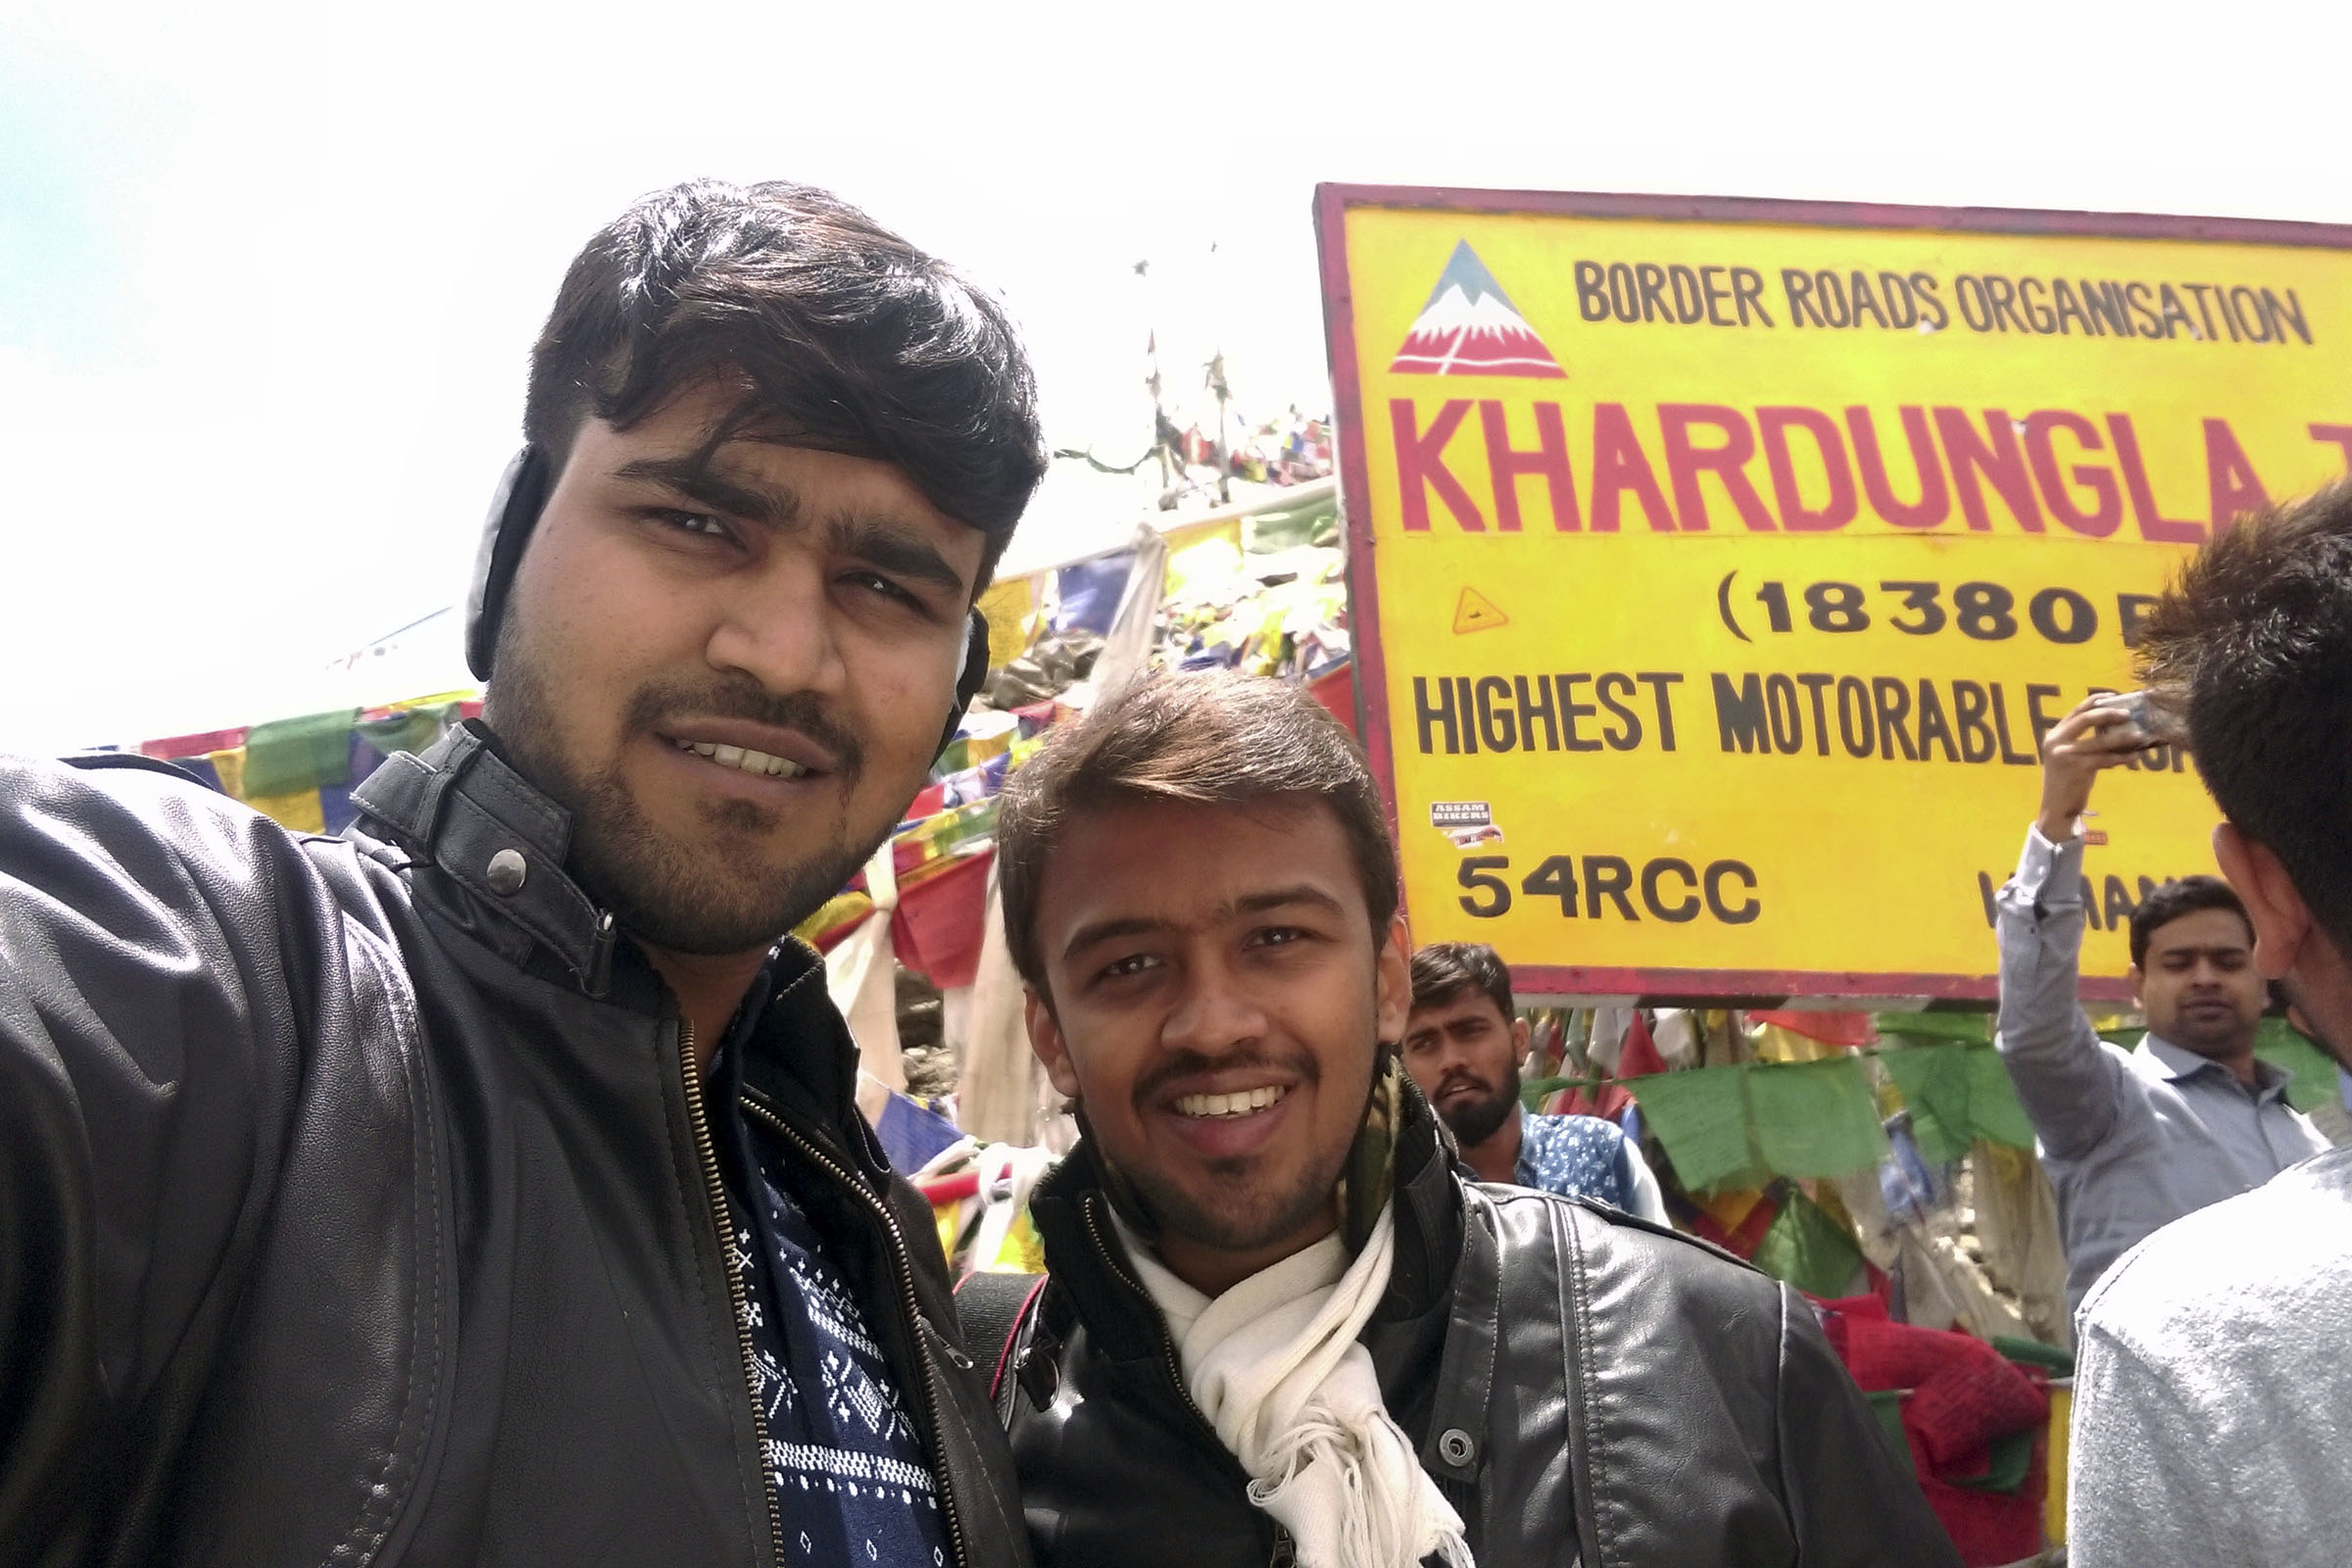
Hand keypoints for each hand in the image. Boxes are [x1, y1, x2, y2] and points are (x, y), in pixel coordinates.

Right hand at [2036, 694, 2140, 842]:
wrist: (2056, 808)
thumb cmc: (2069, 782)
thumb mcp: (2071, 757)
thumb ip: (2086, 742)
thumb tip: (2118, 729)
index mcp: (2054, 735)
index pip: (2076, 711)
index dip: (2096, 700)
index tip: (2114, 696)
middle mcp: (2056, 742)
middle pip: (2086, 718)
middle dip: (2109, 713)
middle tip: (2128, 714)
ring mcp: (2065, 755)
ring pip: (2100, 740)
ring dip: (2123, 737)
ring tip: (2141, 736)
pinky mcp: (2076, 768)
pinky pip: (2105, 759)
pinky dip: (2122, 757)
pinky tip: (2134, 757)